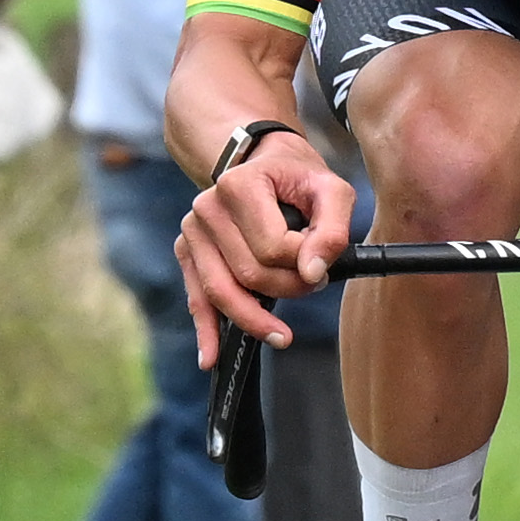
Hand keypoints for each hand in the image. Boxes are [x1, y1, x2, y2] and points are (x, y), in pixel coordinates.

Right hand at [174, 130, 351, 356]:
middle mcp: (207, 208)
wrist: (262, 163)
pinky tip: (210, 358)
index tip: (323, 264)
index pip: (273, 247)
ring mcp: (192, 232)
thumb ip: (332, 230)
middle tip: (315, 285)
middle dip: (288, 289)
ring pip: (221, 292)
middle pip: (249, 274)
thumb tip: (312, 274)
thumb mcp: (332, 190)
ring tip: (282, 336)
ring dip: (255, 318)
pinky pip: (197, 298)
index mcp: (239, 186)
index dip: (305, 264)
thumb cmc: (300, 179)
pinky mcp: (187, 253)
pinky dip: (206, 330)